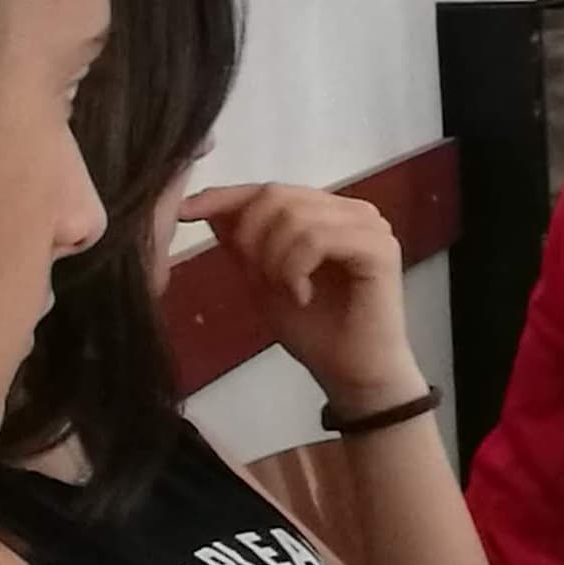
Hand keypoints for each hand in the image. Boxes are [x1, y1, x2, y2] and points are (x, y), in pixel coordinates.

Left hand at [185, 183, 420, 414]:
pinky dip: (296, 268)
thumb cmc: (313, 330)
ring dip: (275, 260)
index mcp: (329, 213)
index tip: (183, 213)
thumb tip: (205, 204)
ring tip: (285, 292)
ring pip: (296, 217)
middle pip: (278, 196)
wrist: (350, 374)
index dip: (224, 197)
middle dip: (252, 239)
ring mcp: (371, 227)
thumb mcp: (262, 279)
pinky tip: (302, 296)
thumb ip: (241, 243)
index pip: (269, 189)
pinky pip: (318, 239)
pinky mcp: (380, 249)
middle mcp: (354, 210)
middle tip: (260, 279)